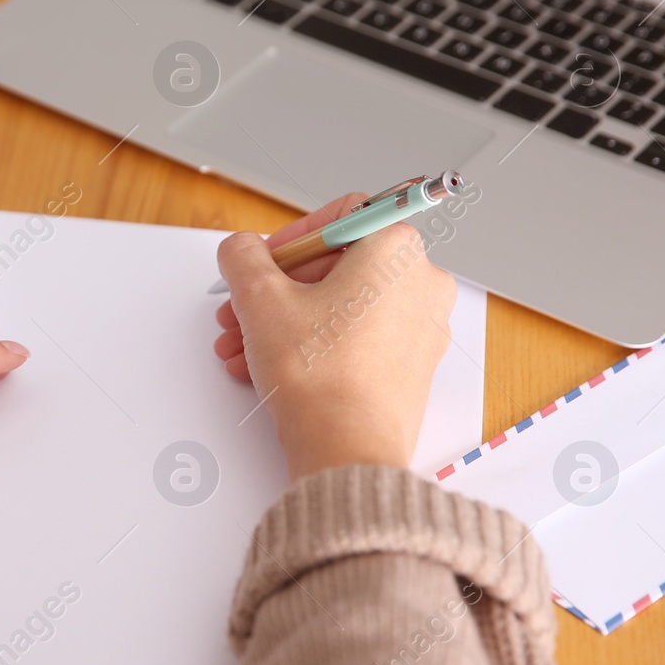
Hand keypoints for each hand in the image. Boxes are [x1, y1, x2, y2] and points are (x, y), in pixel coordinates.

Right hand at [212, 194, 455, 479]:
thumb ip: (243, 257)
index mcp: (396, 249)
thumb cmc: (320, 375)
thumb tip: (242, 250)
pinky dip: (315, 343)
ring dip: (287, 320)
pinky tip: (270, 366)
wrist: (346, 447)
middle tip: (244, 307)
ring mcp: (422, 327)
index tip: (264, 261)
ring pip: (342, 306)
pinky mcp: (412, 365)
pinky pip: (358, 338)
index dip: (291, 238)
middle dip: (279, 288)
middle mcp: (421, 282)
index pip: (340, 217)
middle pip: (337, 266)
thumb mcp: (260, 298)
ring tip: (245, 345)